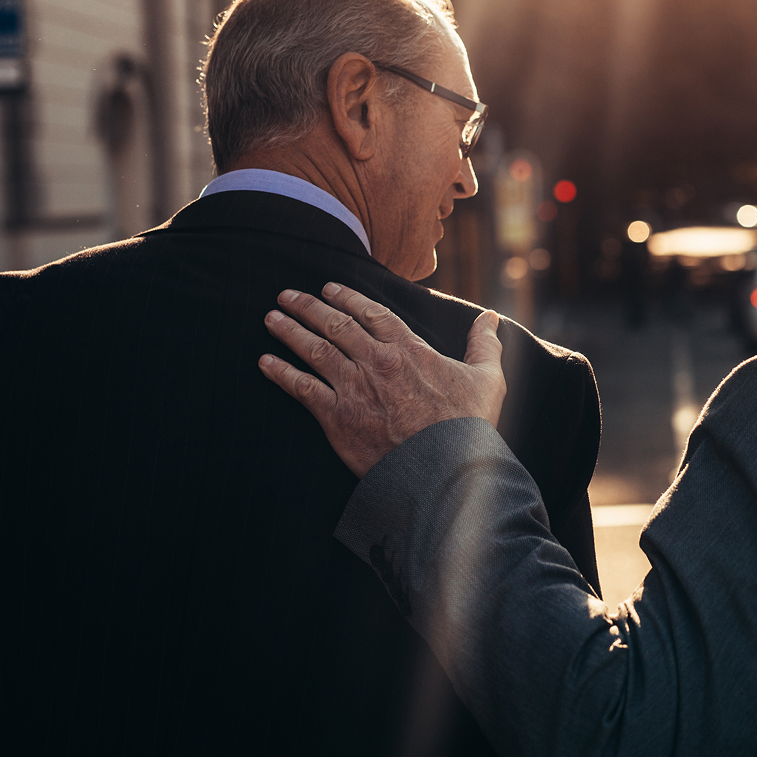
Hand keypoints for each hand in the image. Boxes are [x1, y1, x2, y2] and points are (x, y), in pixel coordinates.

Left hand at [258, 282, 505, 477]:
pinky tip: (265, 362)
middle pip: (335, 325)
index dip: (346, 297)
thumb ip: (484, 344)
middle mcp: (376, 361)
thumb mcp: (487, 378)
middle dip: (308, 307)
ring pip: (314, 349)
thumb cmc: (468, 425)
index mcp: (408, 348)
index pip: (370, 312)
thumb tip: (492, 317)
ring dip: (289, 331)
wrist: (444, 468)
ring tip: (271, 318)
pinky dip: (281, 373)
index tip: (328, 289)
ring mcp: (354, 387)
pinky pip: (302, 388)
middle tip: (286, 296)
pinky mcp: (337, 417)